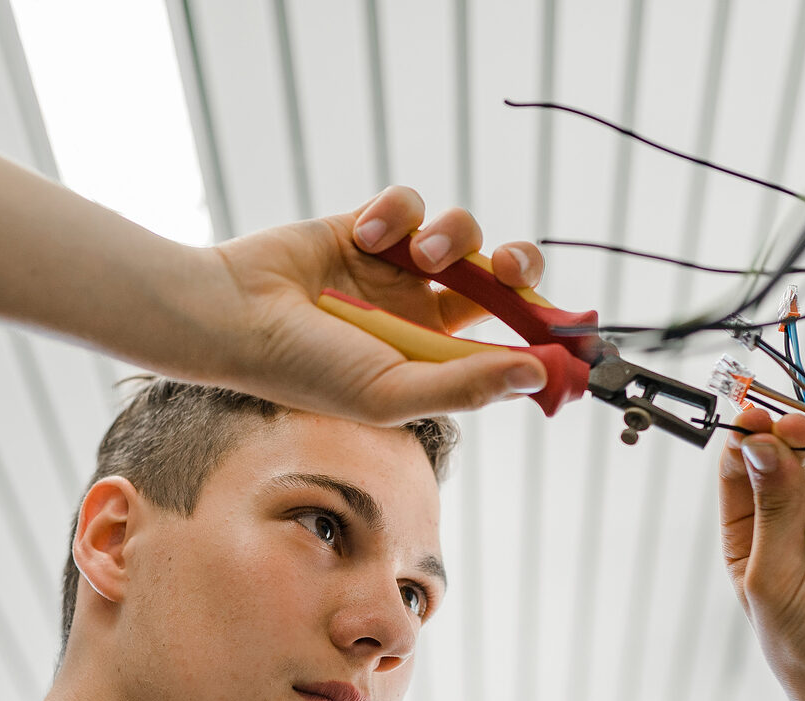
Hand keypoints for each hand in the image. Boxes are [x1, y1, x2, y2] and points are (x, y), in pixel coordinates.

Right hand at [207, 186, 549, 423]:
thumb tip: (538, 377)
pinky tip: (366, 235)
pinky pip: (410, 204)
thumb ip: (465, 384)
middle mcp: (423, 313)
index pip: (508, 342)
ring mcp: (397, 268)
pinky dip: (398, 213)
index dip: (542, 331)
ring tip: (418, 251)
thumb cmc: (305, 369)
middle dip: (518, 267)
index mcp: (434, 359)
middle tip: (511, 269)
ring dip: (451, 234)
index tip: (570, 327)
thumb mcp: (391, 391)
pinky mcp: (369, 227)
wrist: (234, 314)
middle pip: (501, 280)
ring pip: (461, 232)